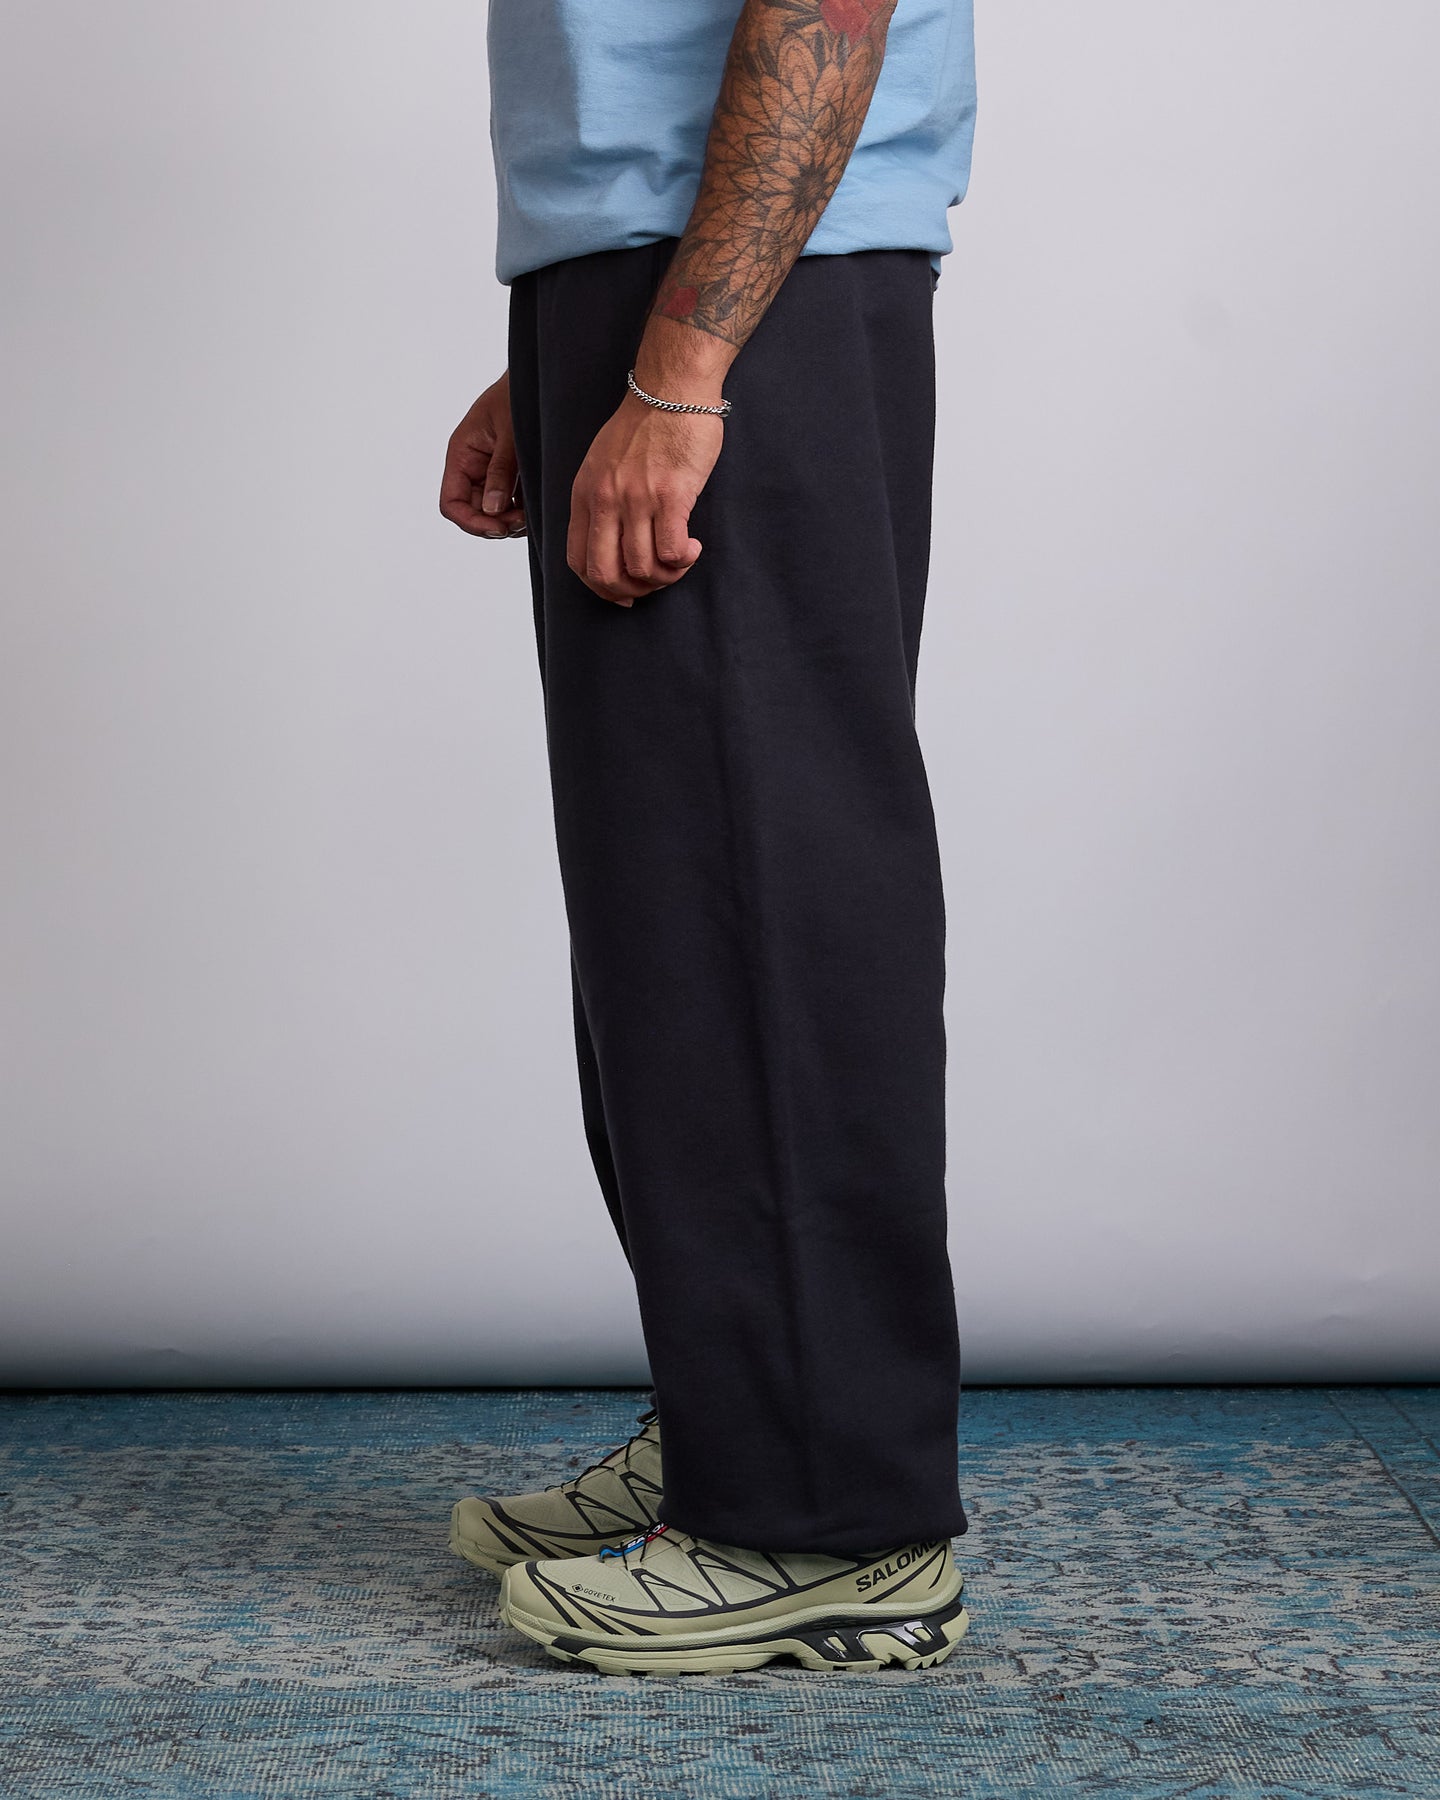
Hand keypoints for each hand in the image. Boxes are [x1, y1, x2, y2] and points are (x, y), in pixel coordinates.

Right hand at [439, 372, 526, 539]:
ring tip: (529, 514)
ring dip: (509, 521)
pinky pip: (509, 504)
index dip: (470, 522)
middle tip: (520, 522)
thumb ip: (500, 471)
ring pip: (492, 512)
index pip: (452, 503)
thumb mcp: (510, 435)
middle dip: (494, 523)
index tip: (497, 527)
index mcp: (462, 455)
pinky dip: (520, 512)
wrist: (537, 380)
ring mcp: (490, 473)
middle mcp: (471, 467)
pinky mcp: (509, 476)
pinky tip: (534, 507)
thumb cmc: (518, 397)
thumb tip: (492, 509)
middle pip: (472, 512)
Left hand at [567, 393, 719, 606]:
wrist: (672, 390)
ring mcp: (636, 499)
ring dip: (666, 577)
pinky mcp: (670, 496)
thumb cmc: (644, 426)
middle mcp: (606, 500)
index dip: (601, 588)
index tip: (624, 591)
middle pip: (606, 574)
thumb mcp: (602, 463)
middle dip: (633, 591)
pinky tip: (692, 548)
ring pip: (642, 568)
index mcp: (585, 494)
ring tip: (680, 560)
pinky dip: (683, 560)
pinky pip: (671, 551)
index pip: (578, 561)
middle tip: (656, 581)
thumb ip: (601, 501)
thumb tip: (614, 544)